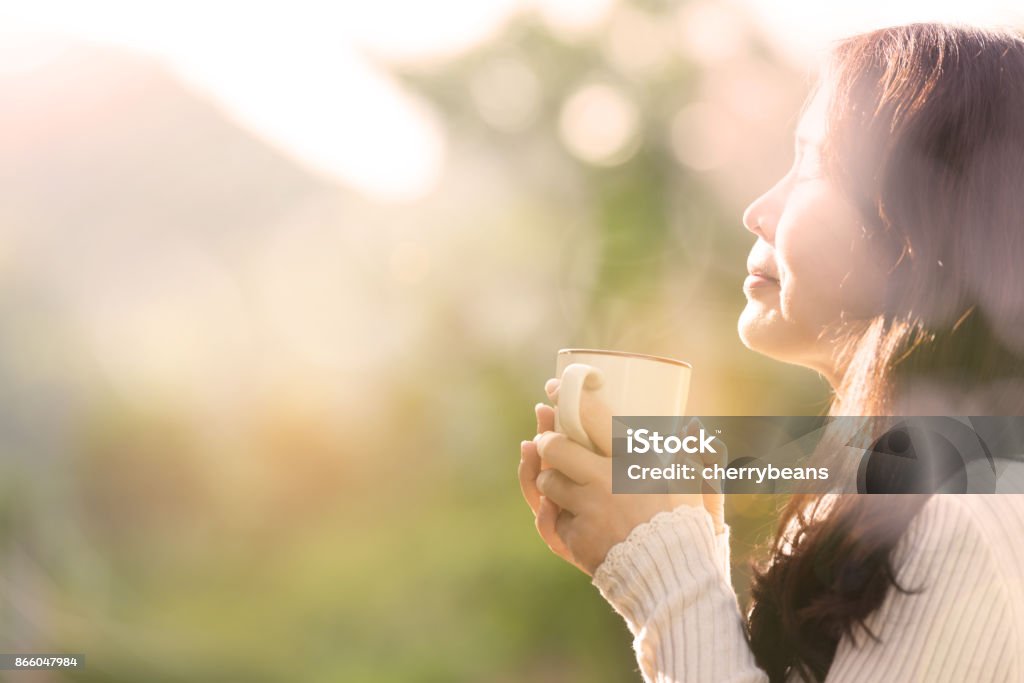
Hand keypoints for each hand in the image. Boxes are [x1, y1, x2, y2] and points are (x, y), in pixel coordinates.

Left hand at [519, 378, 703, 575]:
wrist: (674, 578)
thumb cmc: (689, 527)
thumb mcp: (697, 484)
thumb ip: (695, 452)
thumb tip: (693, 424)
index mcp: (631, 459)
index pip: (590, 417)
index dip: (567, 397)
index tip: (553, 386)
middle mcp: (604, 480)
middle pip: (555, 448)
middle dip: (547, 442)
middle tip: (547, 441)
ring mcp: (587, 510)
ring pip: (547, 484)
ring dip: (548, 481)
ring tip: (555, 481)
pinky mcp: (577, 538)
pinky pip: (553, 520)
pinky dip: (556, 517)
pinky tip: (561, 514)